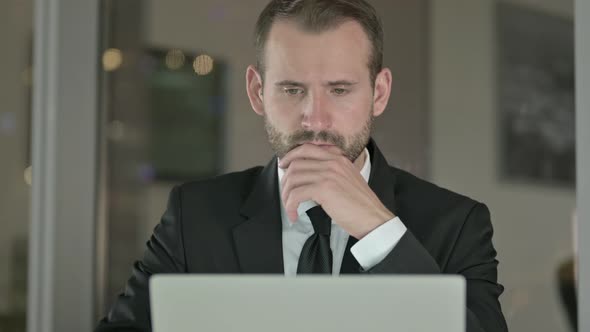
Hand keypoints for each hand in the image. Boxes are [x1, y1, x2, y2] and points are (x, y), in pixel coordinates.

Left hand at [279, 143, 394, 238]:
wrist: (373, 218)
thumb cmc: (360, 204)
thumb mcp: (347, 179)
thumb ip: (331, 172)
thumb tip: (308, 177)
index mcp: (338, 158)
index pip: (307, 148)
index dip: (291, 156)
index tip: (283, 166)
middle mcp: (333, 162)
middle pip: (296, 163)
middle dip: (285, 179)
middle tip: (285, 192)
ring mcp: (328, 174)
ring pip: (293, 179)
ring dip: (286, 195)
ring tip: (289, 207)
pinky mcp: (324, 189)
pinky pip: (296, 194)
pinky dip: (290, 206)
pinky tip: (293, 215)